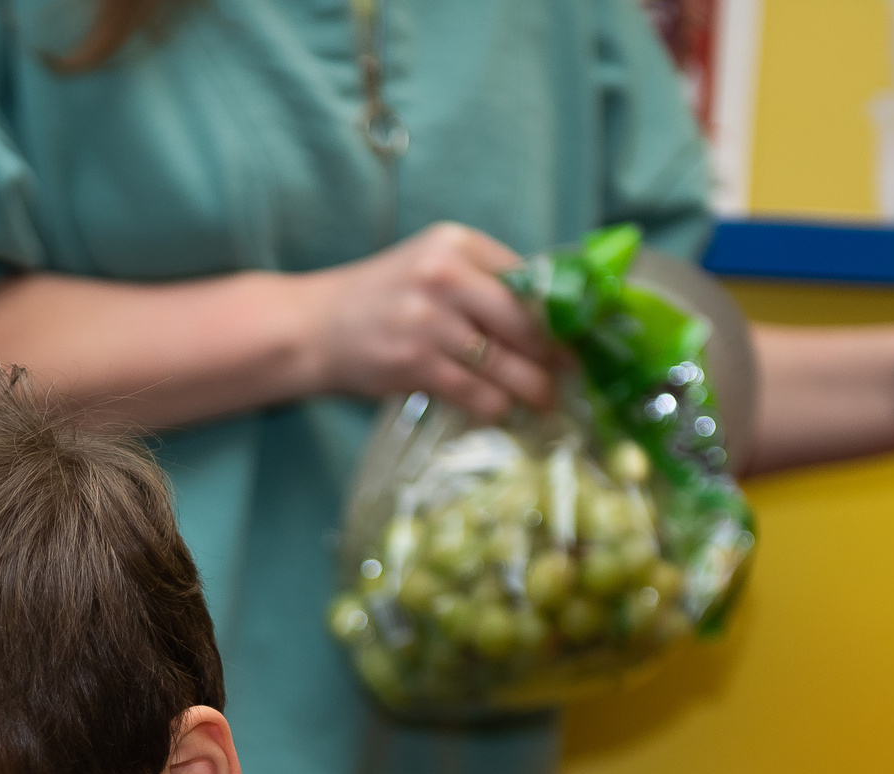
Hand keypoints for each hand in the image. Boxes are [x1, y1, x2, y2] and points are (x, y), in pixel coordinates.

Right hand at [298, 222, 560, 418]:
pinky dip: (495, 405)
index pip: (529, 279)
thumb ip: (483, 281)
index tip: (580, 335)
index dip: (561, 312)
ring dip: (532, 388)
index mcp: (456, 244)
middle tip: (573, 374)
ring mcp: (429, 321)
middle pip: (525, 321)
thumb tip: (549, 318)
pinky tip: (502, 409)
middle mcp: (445, 275)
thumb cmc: (381, 299)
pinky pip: (475, 392)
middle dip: (556, 354)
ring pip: (504, 364)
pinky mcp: (414, 363)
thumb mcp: (431, 267)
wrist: (313, 326)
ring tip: (545, 399)